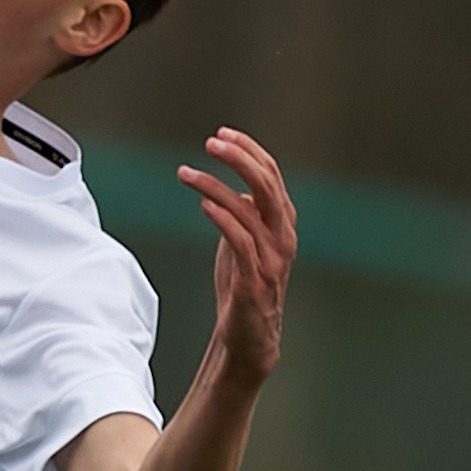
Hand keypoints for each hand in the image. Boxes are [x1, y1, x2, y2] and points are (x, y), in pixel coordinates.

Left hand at [176, 128, 296, 382]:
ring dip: (215, 186)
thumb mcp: (245, 241)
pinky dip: (223, 218)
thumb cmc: (243, 286)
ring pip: (250, 209)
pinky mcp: (255, 280)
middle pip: (268, 184)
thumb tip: (233, 190)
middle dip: (240, 158)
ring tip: (187, 173)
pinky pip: (241, 241)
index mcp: (282, 222)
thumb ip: (245, 214)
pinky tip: (203, 204)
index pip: (272, 174)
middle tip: (211, 142)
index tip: (222, 133)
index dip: (249, 150)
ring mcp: (272, 259)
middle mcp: (283, 236)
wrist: (249, 337)